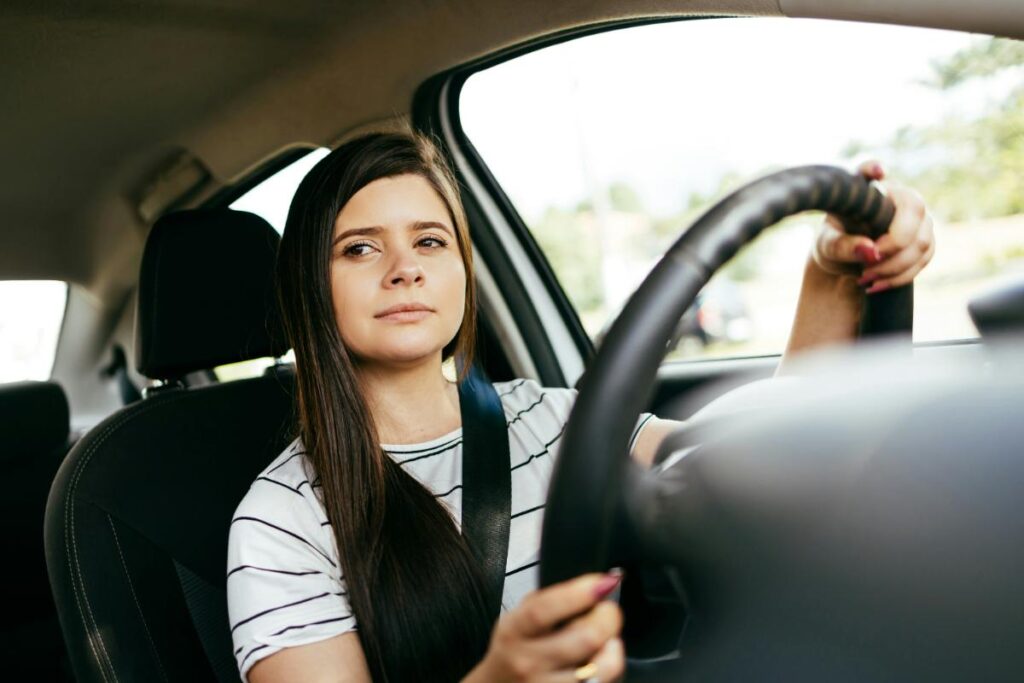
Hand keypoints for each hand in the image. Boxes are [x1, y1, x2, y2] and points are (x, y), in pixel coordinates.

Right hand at [465, 572, 624, 682]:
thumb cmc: (513, 652)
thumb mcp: (516, 620)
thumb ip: (548, 601)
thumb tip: (592, 585)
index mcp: (514, 632)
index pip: (544, 610)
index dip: (578, 593)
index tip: (602, 582)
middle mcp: (529, 663)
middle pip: (584, 638)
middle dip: (608, 617)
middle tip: (609, 609)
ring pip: (602, 667)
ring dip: (613, 646)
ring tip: (608, 639)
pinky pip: (604, 682)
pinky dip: (610, 667)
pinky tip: (601, 660)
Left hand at [813, 160, 934, 294]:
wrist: (846, 261)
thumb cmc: (834, 244)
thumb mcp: (827, 247)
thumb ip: (842, 246)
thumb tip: (870, 251)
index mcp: (867, 189)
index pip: (868, 169)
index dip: (872, 168)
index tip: (876, 172)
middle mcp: (898, 195)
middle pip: (915, 211)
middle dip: (893, 247)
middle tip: (865, 268)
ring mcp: (917, 216)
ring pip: (923, 242)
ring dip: (894, 268)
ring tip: (865, 279)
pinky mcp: (925, 237)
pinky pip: (924, 259)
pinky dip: (900, 277)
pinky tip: (876, 285)